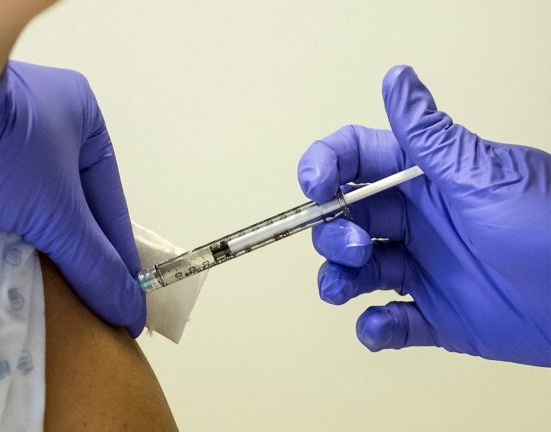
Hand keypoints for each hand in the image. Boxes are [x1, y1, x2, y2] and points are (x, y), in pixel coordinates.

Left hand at [0, 59, 145, 335]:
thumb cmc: (1, 152)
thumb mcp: (55, 211)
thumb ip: (94, 262)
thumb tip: (130, 311)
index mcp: (84, 117)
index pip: (109, 200)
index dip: (118, 255)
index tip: (127, 304)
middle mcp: (50, 117)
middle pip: (72, 200)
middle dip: (78, 248)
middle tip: (91, 304)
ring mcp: (5, 127)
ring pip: (36, 197)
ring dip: (43, 239)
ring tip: (56, 294)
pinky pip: (2, 193)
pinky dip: (9, 225)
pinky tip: (13, 258)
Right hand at [297, 65, 550, 365]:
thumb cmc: (548, 229)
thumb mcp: (483, 177)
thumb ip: (430, 135)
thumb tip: (396, 77)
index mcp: (424, 180)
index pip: (356, 160)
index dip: (324, 167)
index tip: (314, 188)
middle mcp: (417, 221)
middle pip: (344, 219)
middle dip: (333, 234)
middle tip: (357, 250)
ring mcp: (423, 268)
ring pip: (355, 271)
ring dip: (338, 280)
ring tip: (344, 292)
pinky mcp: (435, 314)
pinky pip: (388, 322)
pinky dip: (374, 328)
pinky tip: (379, 328)